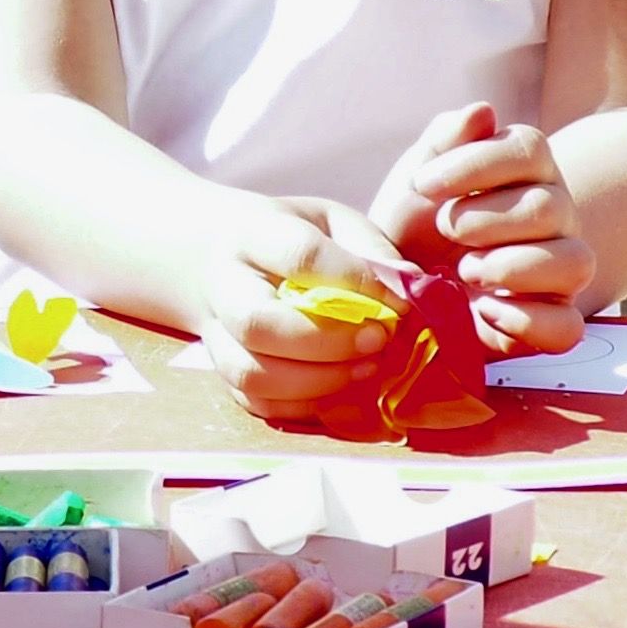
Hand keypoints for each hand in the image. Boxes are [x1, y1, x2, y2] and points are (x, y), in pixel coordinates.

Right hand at [186, 194, 400, 416]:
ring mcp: (216, 335)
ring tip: (367, 368)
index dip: (353, 280)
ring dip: (318, 381)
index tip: (397, 299)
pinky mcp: (224, 373)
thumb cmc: (289, 237)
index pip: (300, 256)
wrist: (218, 257)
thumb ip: (371, 250)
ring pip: (251, 373)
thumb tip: (410, 287)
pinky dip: (305, 405)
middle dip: (328, 341)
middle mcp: (224, 286)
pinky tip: (341, 387)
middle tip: (379, 340)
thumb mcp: (332, 222)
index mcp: (254, 233)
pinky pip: (258, 403)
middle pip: (258, 323)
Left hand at [368, 103, 598, 352]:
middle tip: (445, 230)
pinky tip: (483, 310)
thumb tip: (482, 112)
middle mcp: (556, 217)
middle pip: (548, 208)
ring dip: (509, 267)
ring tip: (464, 271)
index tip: (423, 184)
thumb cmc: (413, 223)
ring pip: (574, 263)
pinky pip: (567, 326)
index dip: (475, 164)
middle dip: (484, 220)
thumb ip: (445, 138)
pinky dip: (525, 321)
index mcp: (528, 172)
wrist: (397, 287)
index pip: (529, 150)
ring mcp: (559, 270)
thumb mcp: (418, 177)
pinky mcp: (551, 321)